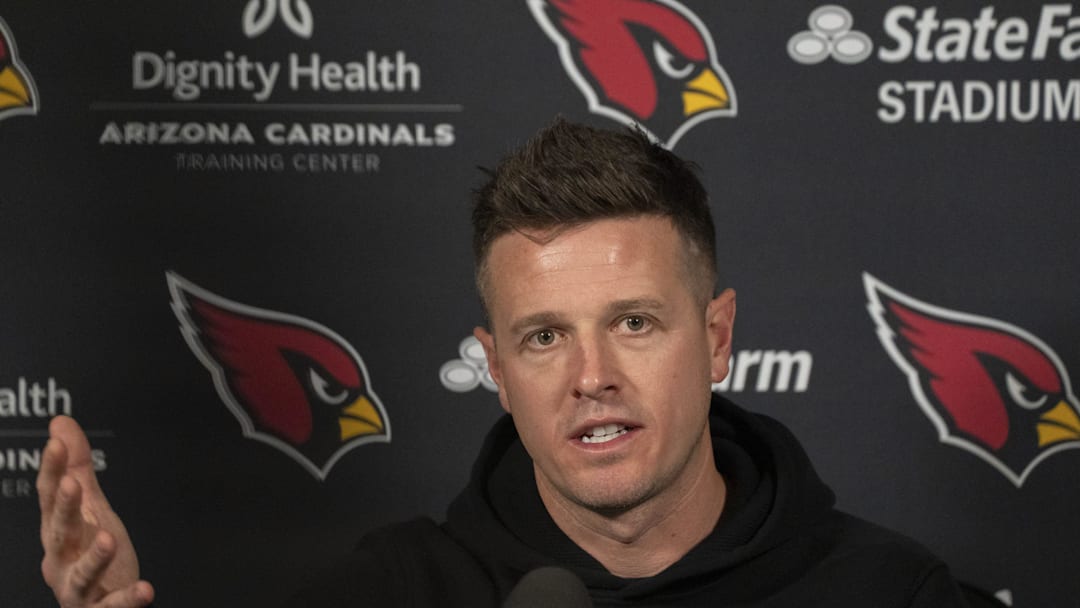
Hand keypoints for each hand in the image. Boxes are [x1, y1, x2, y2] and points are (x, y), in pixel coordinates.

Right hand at [37, 416, 154, 606]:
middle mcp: (61, 560)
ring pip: (82, 574)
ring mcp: (78, 588)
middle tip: (72, 485)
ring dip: (93, 558)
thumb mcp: (88, 508)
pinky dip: (127, 600)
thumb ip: (76, 468)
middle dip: (64, 509)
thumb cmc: (92, 553)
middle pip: (59, 533)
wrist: (102, 605)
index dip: (51, 470)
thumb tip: (60, 424)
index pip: (50, 498)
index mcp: (58, 532)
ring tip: (108, 539)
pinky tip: (145, 590)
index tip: (55, 443)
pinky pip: (113, 607)